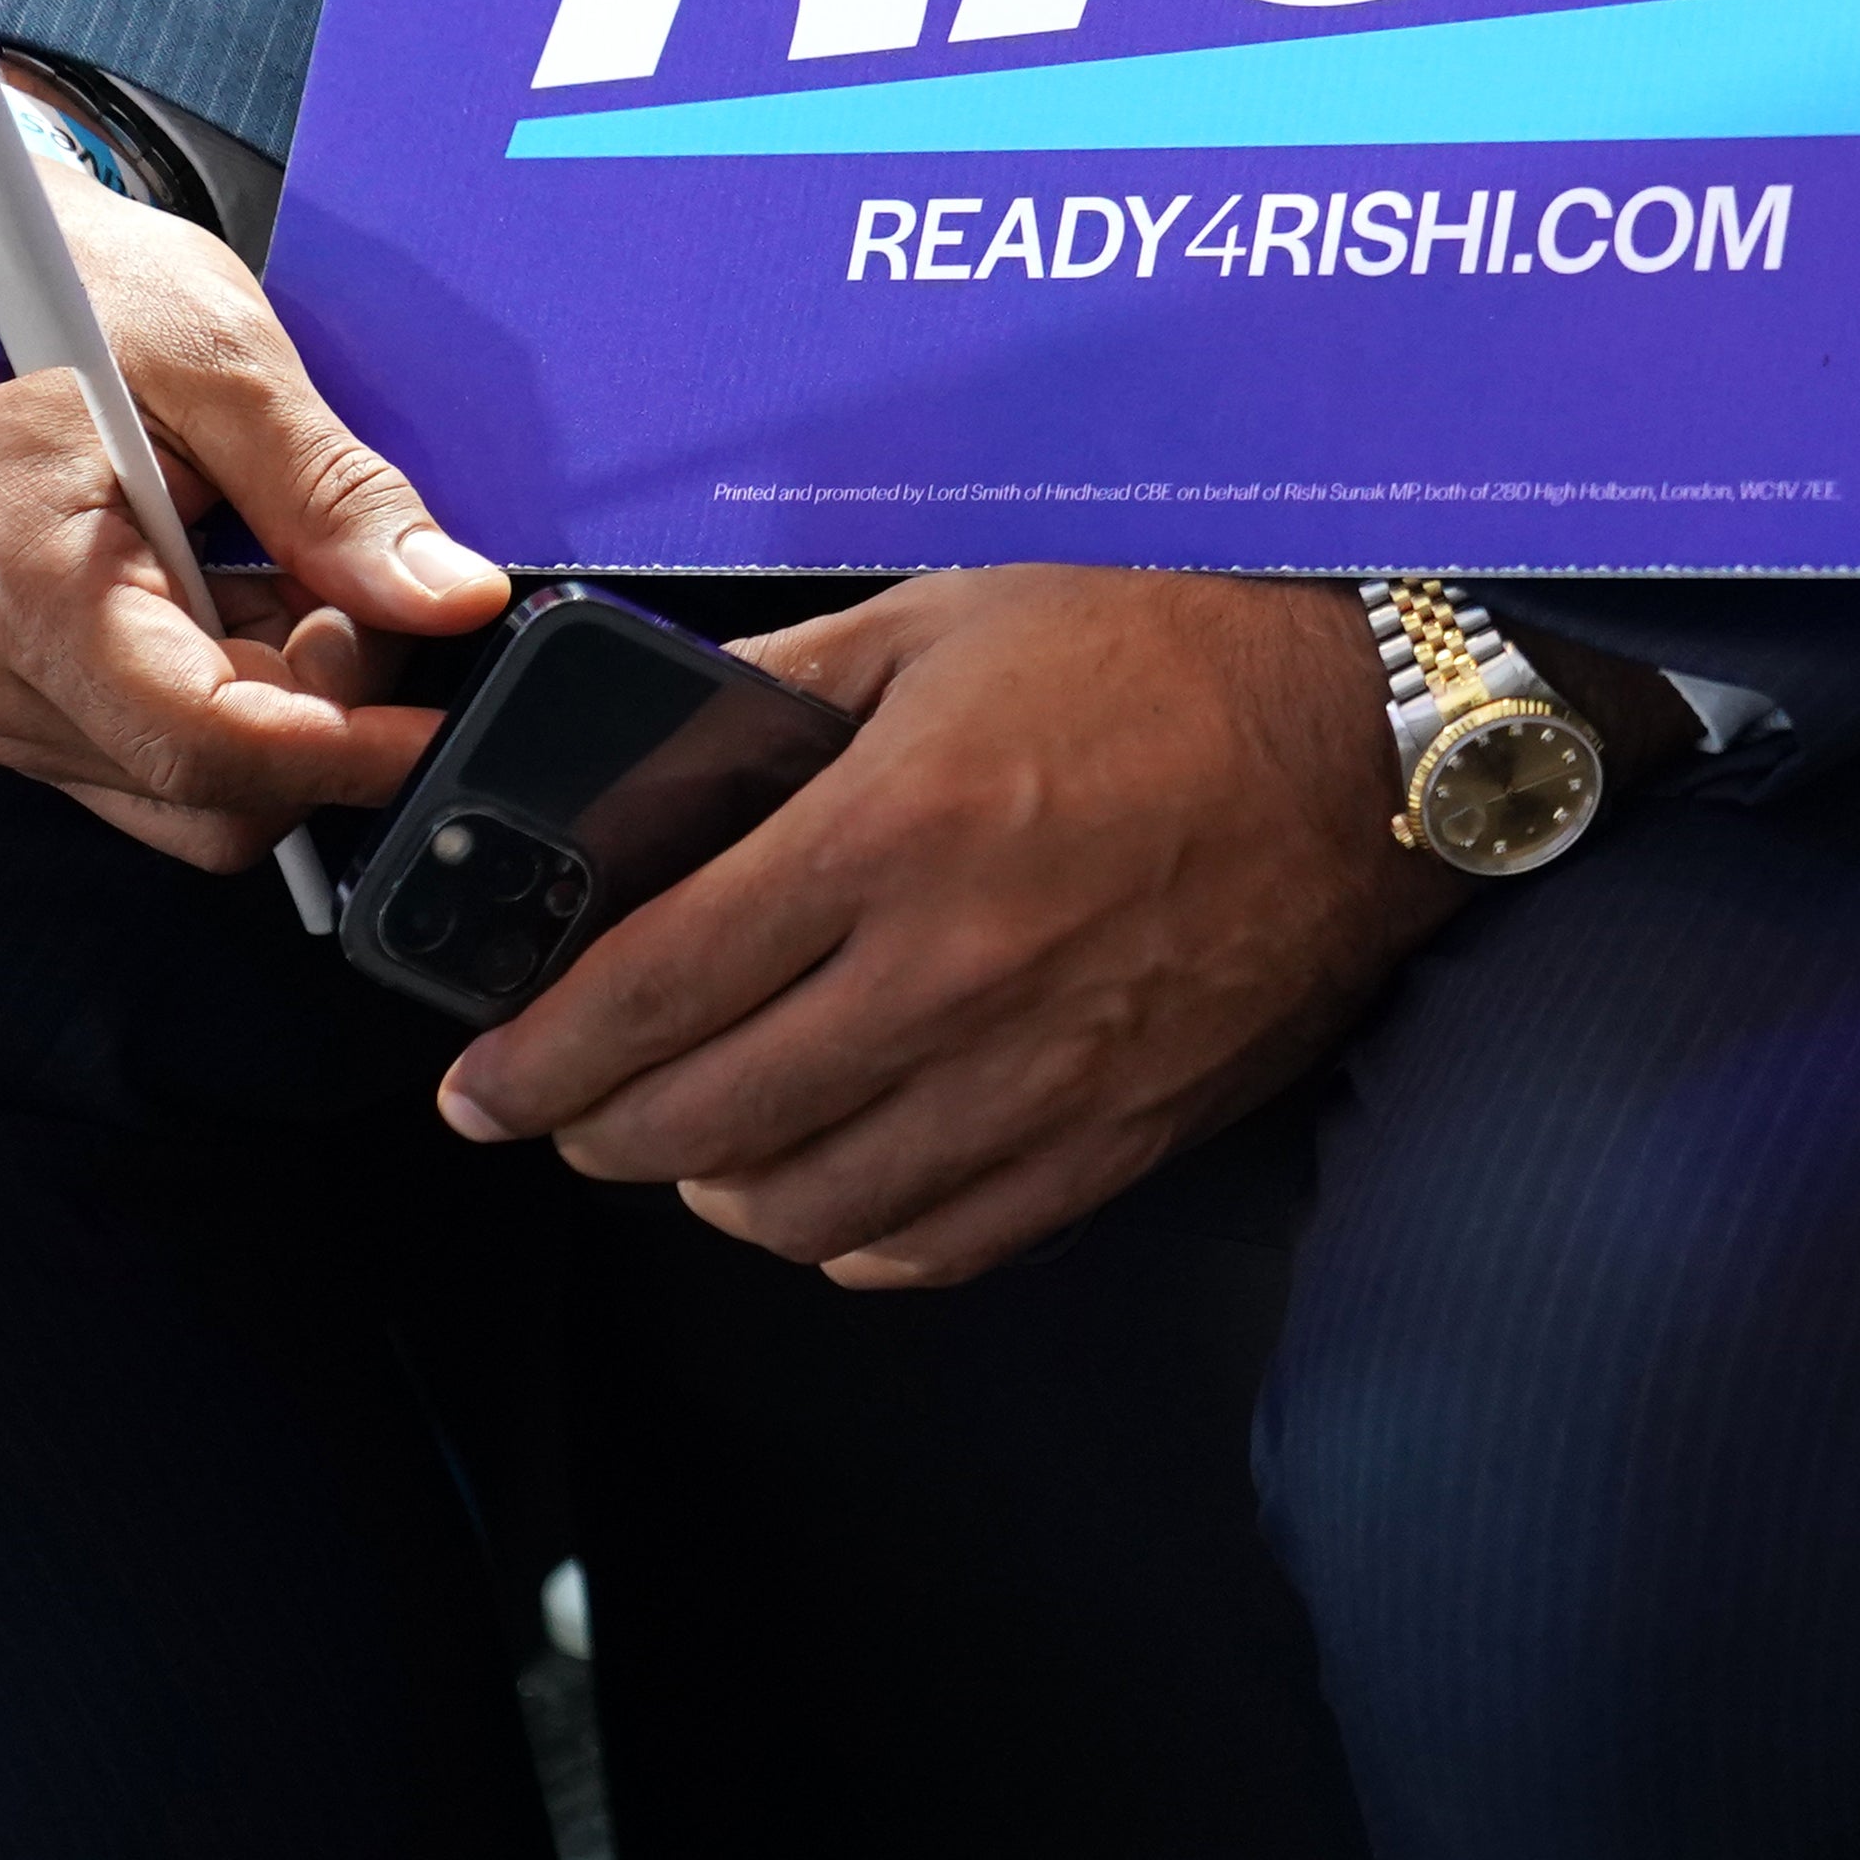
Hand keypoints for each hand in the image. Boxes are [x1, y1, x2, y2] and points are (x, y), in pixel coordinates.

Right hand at [0, 160, 513, 869]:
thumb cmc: (67, 296)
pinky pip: (163, 747)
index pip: (209, 745)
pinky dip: (243, 686)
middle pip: (213, 787)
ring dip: (288, 700)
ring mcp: (1, 695)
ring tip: (292, 563)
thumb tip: (451, 599)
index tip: (445, 725)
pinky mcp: (25, 693)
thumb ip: (337, 497)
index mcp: (26, 589)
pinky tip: (249, 584)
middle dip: (327, 713)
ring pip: (198, 783)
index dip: (350, 752)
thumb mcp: (223, 364)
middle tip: (361, 585)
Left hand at [434, 568, 1449, 1286]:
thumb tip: (639, 759)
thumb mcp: (947, 619)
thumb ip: (776, 691)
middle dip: (597, 1131)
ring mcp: (1044, 1069)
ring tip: (697, 1147)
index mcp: (896, 831)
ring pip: (811, 1206)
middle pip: (705, 1118)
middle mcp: (956, 971)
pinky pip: (944, 1240)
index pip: (649, 992)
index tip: (479, 1087)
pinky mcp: (1122, 1128)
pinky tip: (835, 1192)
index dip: (532, 1061)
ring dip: (719, 1191)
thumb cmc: (1173, 649)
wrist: (1380, 732)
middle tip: (566, 1111)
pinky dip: (858, 1239)